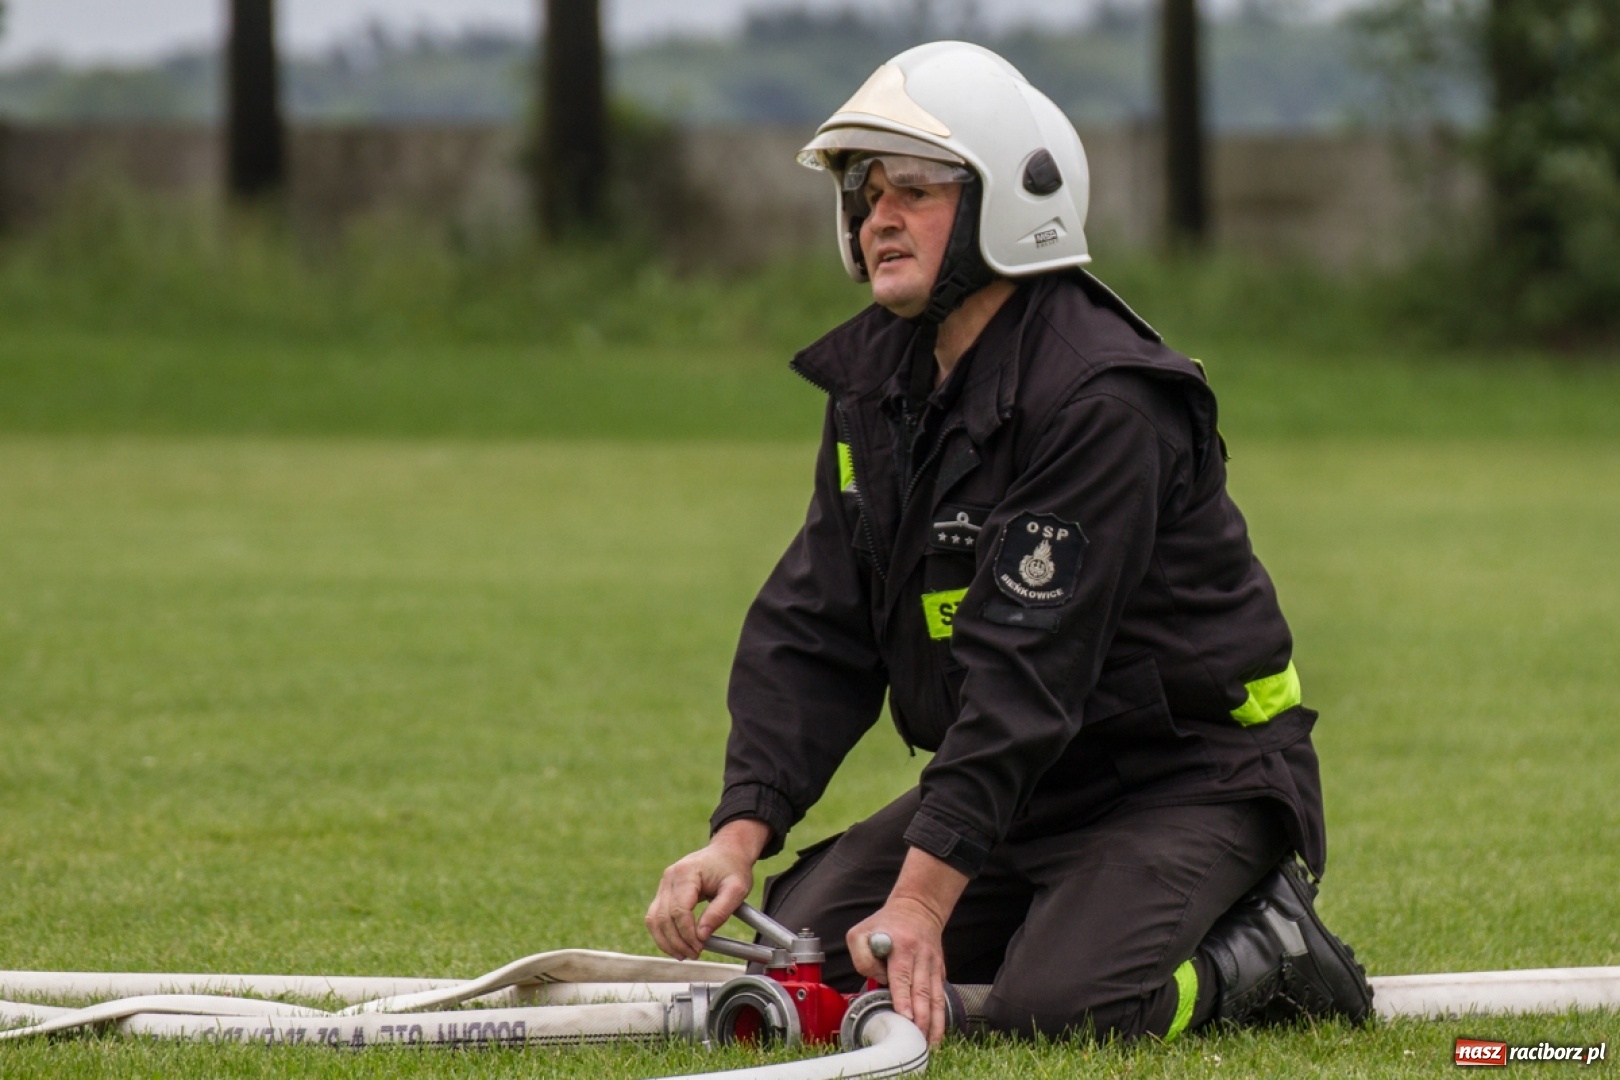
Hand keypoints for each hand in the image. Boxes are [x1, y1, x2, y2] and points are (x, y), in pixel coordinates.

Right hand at [645, 819, 769, 959]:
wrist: (727, 851)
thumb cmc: (733, 868)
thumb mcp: (737, 889)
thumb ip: (720, 912)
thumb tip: (702, 936)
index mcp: (686, 873)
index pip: (679, 910)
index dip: (687, 933)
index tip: (700, 946)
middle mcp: (669, 877)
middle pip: (663, 917)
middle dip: (677, 941)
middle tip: (694, 954)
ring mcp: (664, 884)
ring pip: (654, 919)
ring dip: (666, 941)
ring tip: (683, 954)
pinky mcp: (664, 892)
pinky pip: (656, 916)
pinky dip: (662, 933)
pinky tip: (676, 945)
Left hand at [849, 897, 951, 1045]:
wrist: (918, 908)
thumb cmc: (885, 923)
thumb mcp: (861, 932)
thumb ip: (862, 957)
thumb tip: (877, 980)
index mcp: (901, 946)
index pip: (902, 976)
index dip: (904, 997)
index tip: (906, 1016)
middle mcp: (921, 957)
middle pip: (923, 991)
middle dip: (921, 1018)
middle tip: (917, 1039)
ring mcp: (933, 965)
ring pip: (936, 998)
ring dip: (934, 1023)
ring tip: (930, 1044)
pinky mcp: (940, 971)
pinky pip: (941, 997)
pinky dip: (941, 1017)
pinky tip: (937, 1035)